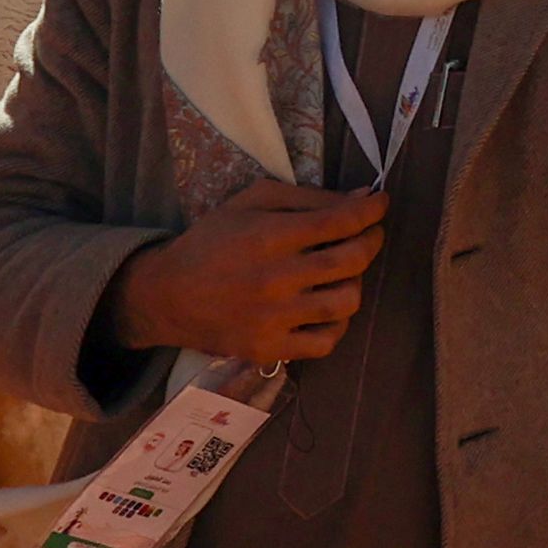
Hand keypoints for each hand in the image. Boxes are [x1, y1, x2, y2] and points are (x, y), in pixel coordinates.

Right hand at [106, 181, 388, 364]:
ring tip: (344, 271)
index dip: (371, 211)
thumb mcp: (251, 202)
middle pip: (351, 261)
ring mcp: (274, 319)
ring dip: (355, 282)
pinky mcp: (270, 349)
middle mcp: (275, 279)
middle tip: (369, 233)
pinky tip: (327, 306)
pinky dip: (338, 323)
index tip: (380, 204)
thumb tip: (363, 198)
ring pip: (347, 302)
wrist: (167, 296)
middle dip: (371, 241)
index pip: (340, 222)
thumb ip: (307, 198)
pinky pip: (327, 341)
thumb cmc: (212, 240)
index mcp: (269, 236)